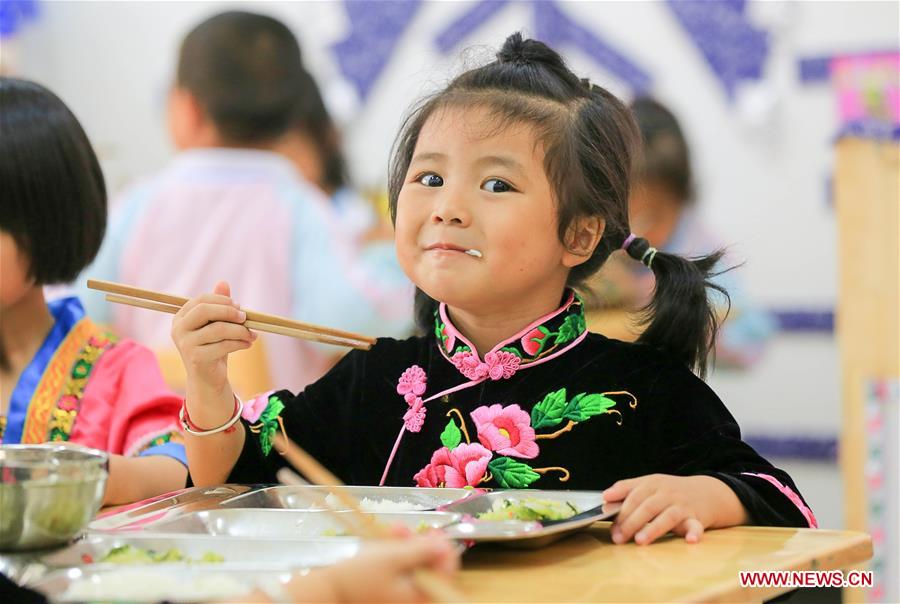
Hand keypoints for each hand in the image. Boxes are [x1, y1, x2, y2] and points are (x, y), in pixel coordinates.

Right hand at [170, 281, 255, 392]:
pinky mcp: (195, 358)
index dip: (222, 300)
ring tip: (252, 334)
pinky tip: (248, 344)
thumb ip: (218, 304)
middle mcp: (178, 329)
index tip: (239, 307)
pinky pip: (223, 345)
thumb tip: (223, 282)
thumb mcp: (216, 324)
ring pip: (218, 329)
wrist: (208, 378)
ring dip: (240, 330)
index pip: (201, 300)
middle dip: (229, 311)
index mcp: (181, 317)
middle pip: (204, 310)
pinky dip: (240, 343)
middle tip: (246, 317)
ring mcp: (185, 344)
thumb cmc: (213, 347)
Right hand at [286, 536, 458, 602]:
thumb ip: (423, 551)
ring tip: (393, 529)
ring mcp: (399, 597)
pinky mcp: (387, 592)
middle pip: (429, 568)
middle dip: (419, 544)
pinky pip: (399, 571)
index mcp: (420, 598)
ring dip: (406, 545)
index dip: (444, 551)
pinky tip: (385, 540)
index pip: (446, 575)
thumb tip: (445, 545)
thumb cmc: (359, 576)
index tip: (436, 532)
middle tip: (407, 529)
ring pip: (413, 566)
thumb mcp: (393, 557)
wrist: (327, 590)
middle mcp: (413, 600)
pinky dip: (395, 555)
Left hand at [602, 474, 744, 545]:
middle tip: (619, 538)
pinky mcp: (697, 518)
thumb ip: (626, 488)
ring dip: (653, 528)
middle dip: (630, 523)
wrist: (707, 492)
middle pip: (647, 507)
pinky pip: (696, 526)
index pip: (633, 496)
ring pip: (667, 516)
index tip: (611, 526)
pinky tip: (691, 540)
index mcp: (652, 483)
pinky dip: (694, 532)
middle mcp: (667, 493)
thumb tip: (605, 496)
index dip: (621, 511)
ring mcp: (682, 505)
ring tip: (640, 540)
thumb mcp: (649, 484)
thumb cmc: (671, 491)